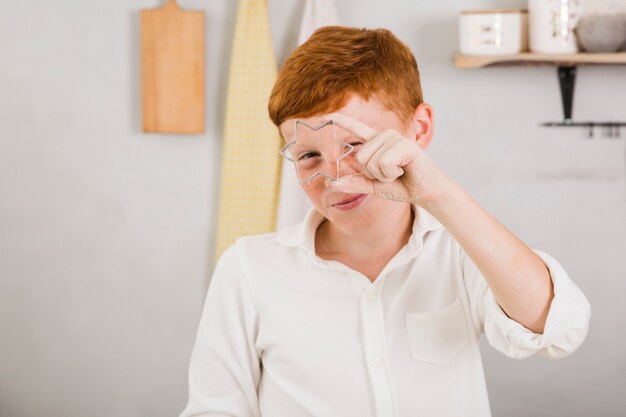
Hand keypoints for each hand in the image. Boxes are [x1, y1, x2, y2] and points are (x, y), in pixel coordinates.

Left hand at [324, 112, 450, 207]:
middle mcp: (384, 135)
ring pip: (371, 162)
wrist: (425, 192)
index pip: (356, 128)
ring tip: (399, 172)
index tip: (324, 115)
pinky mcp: (404, 145)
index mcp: (376, 142)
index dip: (341, 121)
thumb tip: (331, 184)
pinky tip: (404, 170)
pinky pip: (383, 163)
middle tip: (392, 174)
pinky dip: (391, 173)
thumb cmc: (402, 186)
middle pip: (360, 158)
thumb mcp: (374, 186)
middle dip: (373, 174)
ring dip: (384, 175)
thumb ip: (355, 183)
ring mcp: (395, 138)